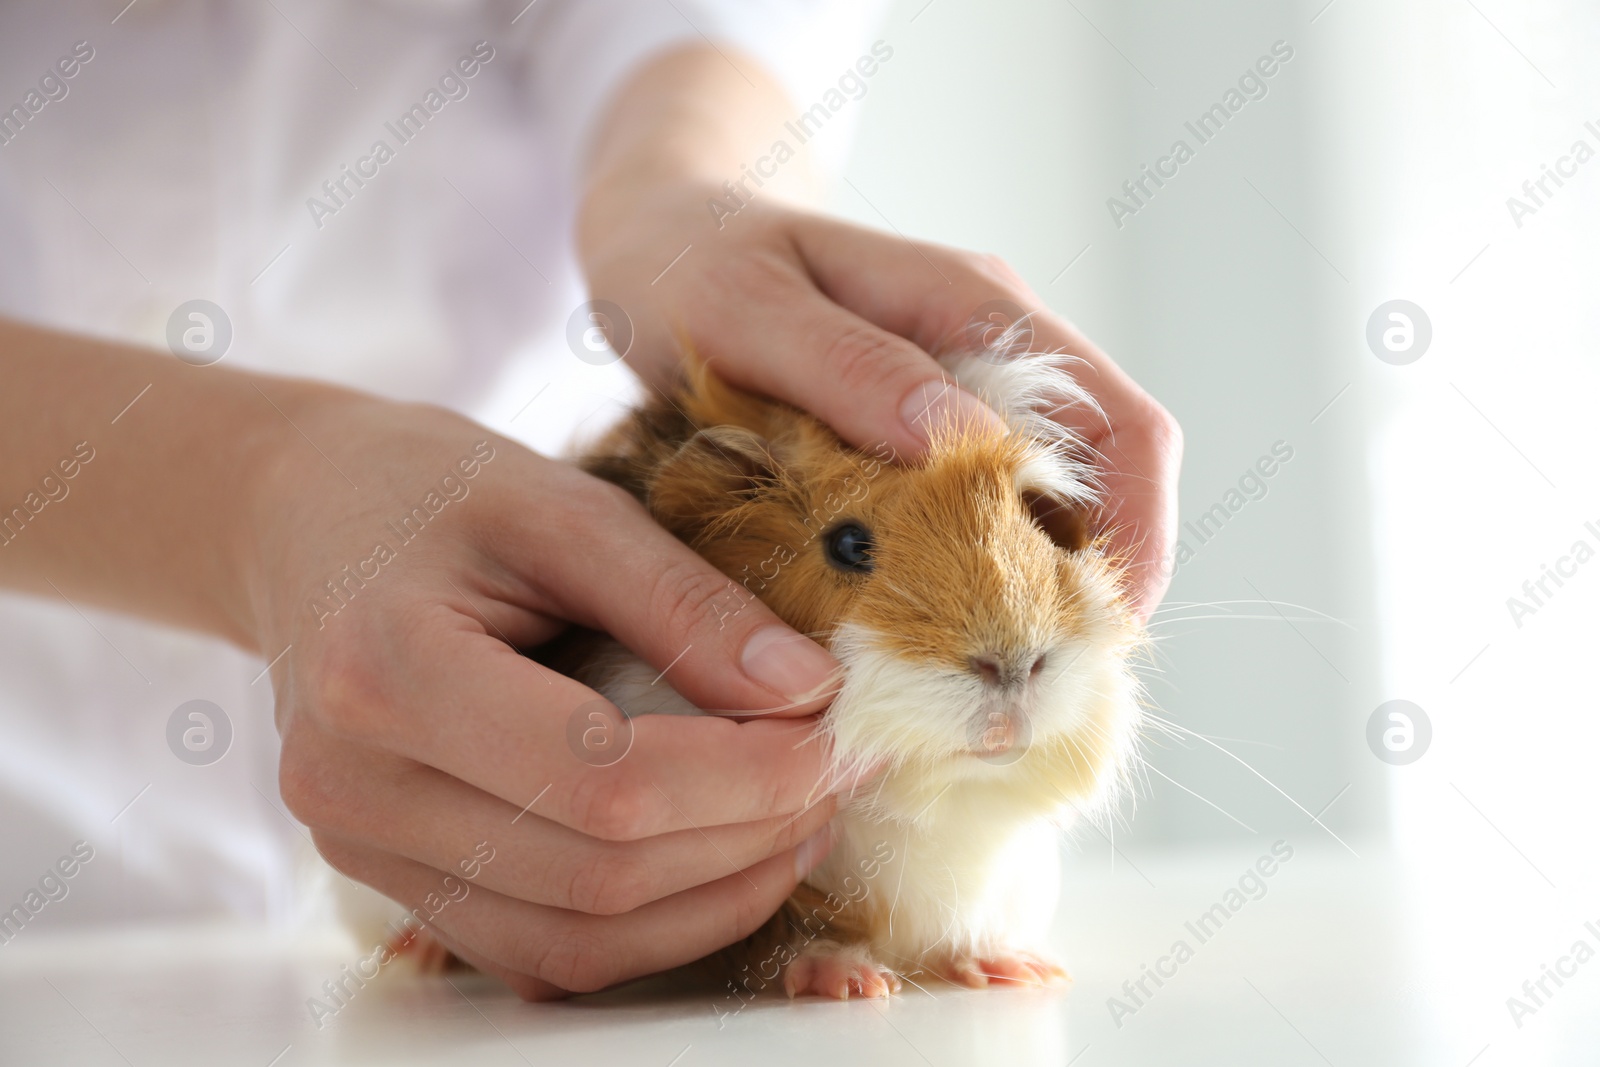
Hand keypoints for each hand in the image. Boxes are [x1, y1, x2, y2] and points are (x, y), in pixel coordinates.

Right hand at [251, 387, 845, 997]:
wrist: (302, 520)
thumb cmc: (428, 489)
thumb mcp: (562, 505)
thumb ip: (683, 600)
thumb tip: (807, 693)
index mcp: (385, 670)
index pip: (603, 775)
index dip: (747, 774)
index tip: (838, 733)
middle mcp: (353, 785)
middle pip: (597, 870)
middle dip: (750, 835)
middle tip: (840, 774)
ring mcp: (360, 849)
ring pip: (574, 939)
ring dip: (714, 898)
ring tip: (801, 823)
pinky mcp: (391, 882)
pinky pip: (538, 951)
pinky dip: (650, 927)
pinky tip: (723, 861)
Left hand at [579, 178, 1182, 619]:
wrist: (660, 240)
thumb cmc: (691, 264)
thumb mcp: (744, 306)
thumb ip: (846, 365)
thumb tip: (964, 442)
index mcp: (977, 306)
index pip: (1122, 424)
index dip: (1138, 535)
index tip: (1098, 635)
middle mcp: (993, 351)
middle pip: (1108, 479)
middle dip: (1096, 584)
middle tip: (1038, 684)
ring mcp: (963, 394)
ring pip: (1050, 506)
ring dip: (1040, 592)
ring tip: (990, 674)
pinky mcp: (921, 435)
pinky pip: (981, 513)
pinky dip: (977, 577)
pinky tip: (936, 633)